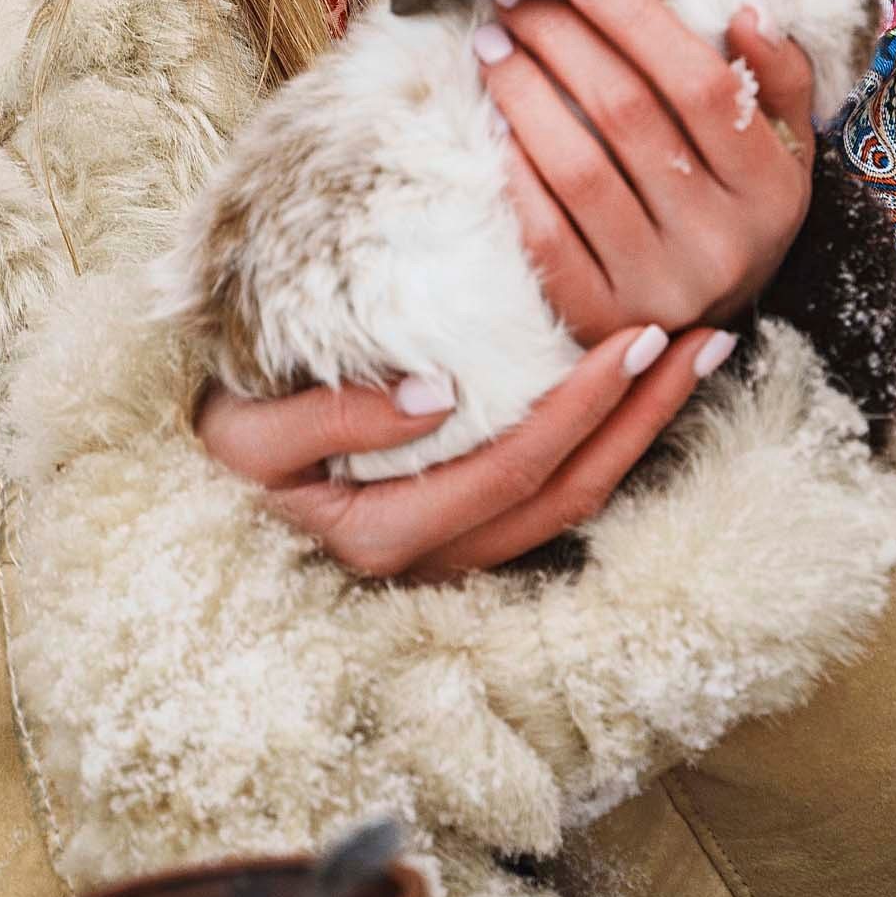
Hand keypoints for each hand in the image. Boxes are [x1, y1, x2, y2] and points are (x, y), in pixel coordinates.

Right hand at [195, 322, 730, 580]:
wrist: (189, 497)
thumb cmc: (211, 458)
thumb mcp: (243, 438)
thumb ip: (330, 421)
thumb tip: (436, 390)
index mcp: (389, 538)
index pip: (517, 467)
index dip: (585, 406)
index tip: (639, 336)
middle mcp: (436, 561)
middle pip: (570, 491)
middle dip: (646, 416)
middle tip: (706, 335)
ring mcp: (457, 555)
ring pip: (576, 500)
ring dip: (644, 430)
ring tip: (697, 356)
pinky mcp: (466, 535)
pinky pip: (556, 496)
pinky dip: (609, 442)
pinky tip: (642, 390)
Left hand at [473, 0, 816, 339]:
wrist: (703, 332)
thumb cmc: (739, 214)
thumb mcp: (786, 152)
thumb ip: (780, 80)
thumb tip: (748, 12)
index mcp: (771, 189)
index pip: (700, 82)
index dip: (632, 16)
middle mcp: (719, 240)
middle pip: (628, 114)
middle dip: (562, 38)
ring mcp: (657, 287)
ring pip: (578, 167)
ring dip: (523, 92)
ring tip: (492, 44)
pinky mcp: (599, 318)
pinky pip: (543, 234)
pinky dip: (512, 170)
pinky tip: (492, 123)